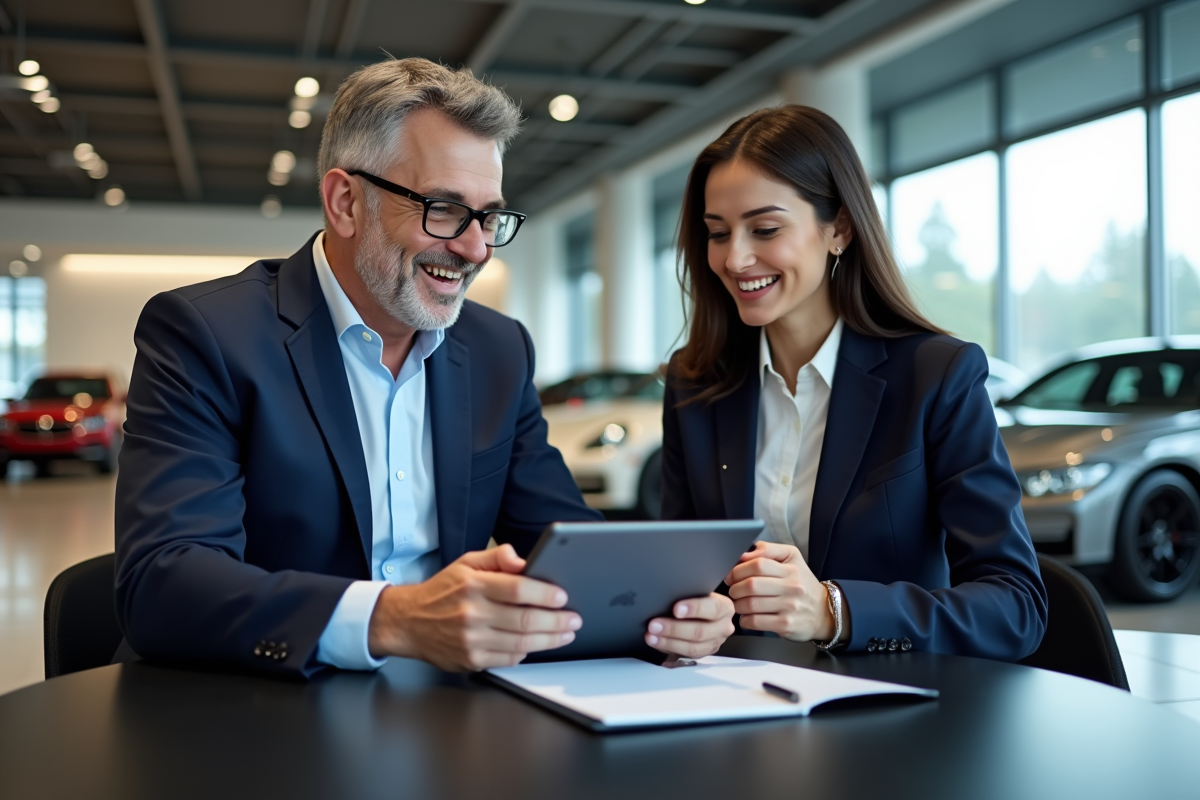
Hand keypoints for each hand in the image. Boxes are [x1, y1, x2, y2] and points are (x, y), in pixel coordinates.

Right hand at [366, 544, 580, 670]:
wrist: (408, 622)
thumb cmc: (442, 591)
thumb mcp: (466, 562)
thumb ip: (497, 557)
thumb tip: (523, 559)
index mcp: (473, 585)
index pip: (518, 589)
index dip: (545, 594)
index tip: (563, 597)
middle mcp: (472, 613)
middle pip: (525, 619)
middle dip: (556, 621)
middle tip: (574, 619)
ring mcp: (471, 639)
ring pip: (521, 643)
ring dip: (550, 640)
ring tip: (566, 634)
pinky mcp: (471, 660)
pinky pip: (508, 659)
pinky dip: (527, 652)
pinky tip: (539, 644)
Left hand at [645, 593, 734, 657]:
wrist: (703, 611)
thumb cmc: (698, 598)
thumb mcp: (699, 591)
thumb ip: (690, 593)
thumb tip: (669, 594)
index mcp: (725, 608)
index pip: (713, 608)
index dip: (694, 608)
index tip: (676, 609)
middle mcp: (723, 627)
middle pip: (700, 631)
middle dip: (674, 628)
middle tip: (654, 624)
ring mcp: (715, 642)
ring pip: (693, 647)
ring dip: (669, 642)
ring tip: (651, 636)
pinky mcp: (704, 653)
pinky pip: (686, 655)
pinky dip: (669, 648)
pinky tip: (656, 642)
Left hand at [725, 541, 836, 642]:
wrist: (824, 613)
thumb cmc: (802, 584)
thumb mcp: (792, 558)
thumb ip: (769, 550)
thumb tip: (745, 553)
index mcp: (791, 569)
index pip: (758, 564)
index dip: (738, 569)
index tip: (731, 575)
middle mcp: (792, 587)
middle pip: (751, 585)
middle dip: (735, 588)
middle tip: (733, 590)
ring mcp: (789, 607)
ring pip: (751, 604)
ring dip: (738, 605)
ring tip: (739, 603)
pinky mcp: (786, 625)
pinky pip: (755, 622)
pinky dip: (745, 620)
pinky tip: (747, 617)